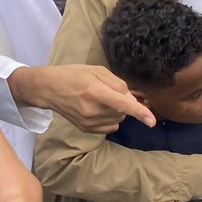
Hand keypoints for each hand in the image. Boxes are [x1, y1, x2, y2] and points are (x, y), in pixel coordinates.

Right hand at [8, 64, 155, 132]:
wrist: (49, 89)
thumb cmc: (74, 75)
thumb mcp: (96, 71)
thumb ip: (117, 84)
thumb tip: (131, 99)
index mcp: (95, 92)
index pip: (122, 104)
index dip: (139, 112)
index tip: (152, 121)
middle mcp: (92, 110)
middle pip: (123, 111)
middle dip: (122, 102)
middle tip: (107, 91)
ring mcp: (89, 122)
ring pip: (118, 119)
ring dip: (116, 111)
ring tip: (100, 99)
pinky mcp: (87, 129)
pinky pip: (111, 126)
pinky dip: (110, 118)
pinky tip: (98, 109)